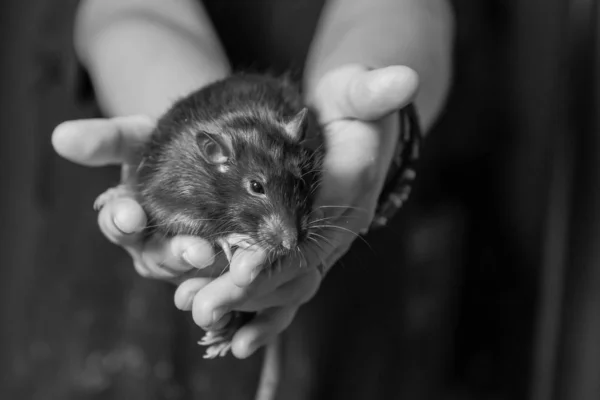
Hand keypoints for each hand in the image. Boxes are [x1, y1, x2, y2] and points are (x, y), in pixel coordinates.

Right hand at [52, 115, 228, 283]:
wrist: (207, 156)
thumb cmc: (165, 146)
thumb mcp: (137, 137)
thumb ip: (105, 140)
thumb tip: (60, 137)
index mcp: (127, 216)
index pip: (117, 223)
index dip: (122, 220)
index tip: (131, 214)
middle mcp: (151, 244)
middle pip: (155, 258)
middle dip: (172, 254)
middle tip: (194, 250)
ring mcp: (183, 259)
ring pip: (187, 274)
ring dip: (205, 269)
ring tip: (220, 256)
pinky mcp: (216, 267)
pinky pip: (219, 280)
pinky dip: (230, 279)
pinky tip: (246, 271)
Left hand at [182, 64, 418, 357]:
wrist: (360, 128)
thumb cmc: (348, 104)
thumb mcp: (355, 88)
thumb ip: (372, 88)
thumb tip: (405, 78)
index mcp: (350, 187)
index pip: (311, 230)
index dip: (273, 253)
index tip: (232, 271)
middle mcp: (342, 225)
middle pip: (294, 268)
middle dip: (246, 290)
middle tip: (195, 304)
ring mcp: (328, 244)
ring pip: (289, 287)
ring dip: (244, 305)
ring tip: (196, 312)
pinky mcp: (312, 252)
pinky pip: (291, 291)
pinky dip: (265, 316)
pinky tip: (234, 339)